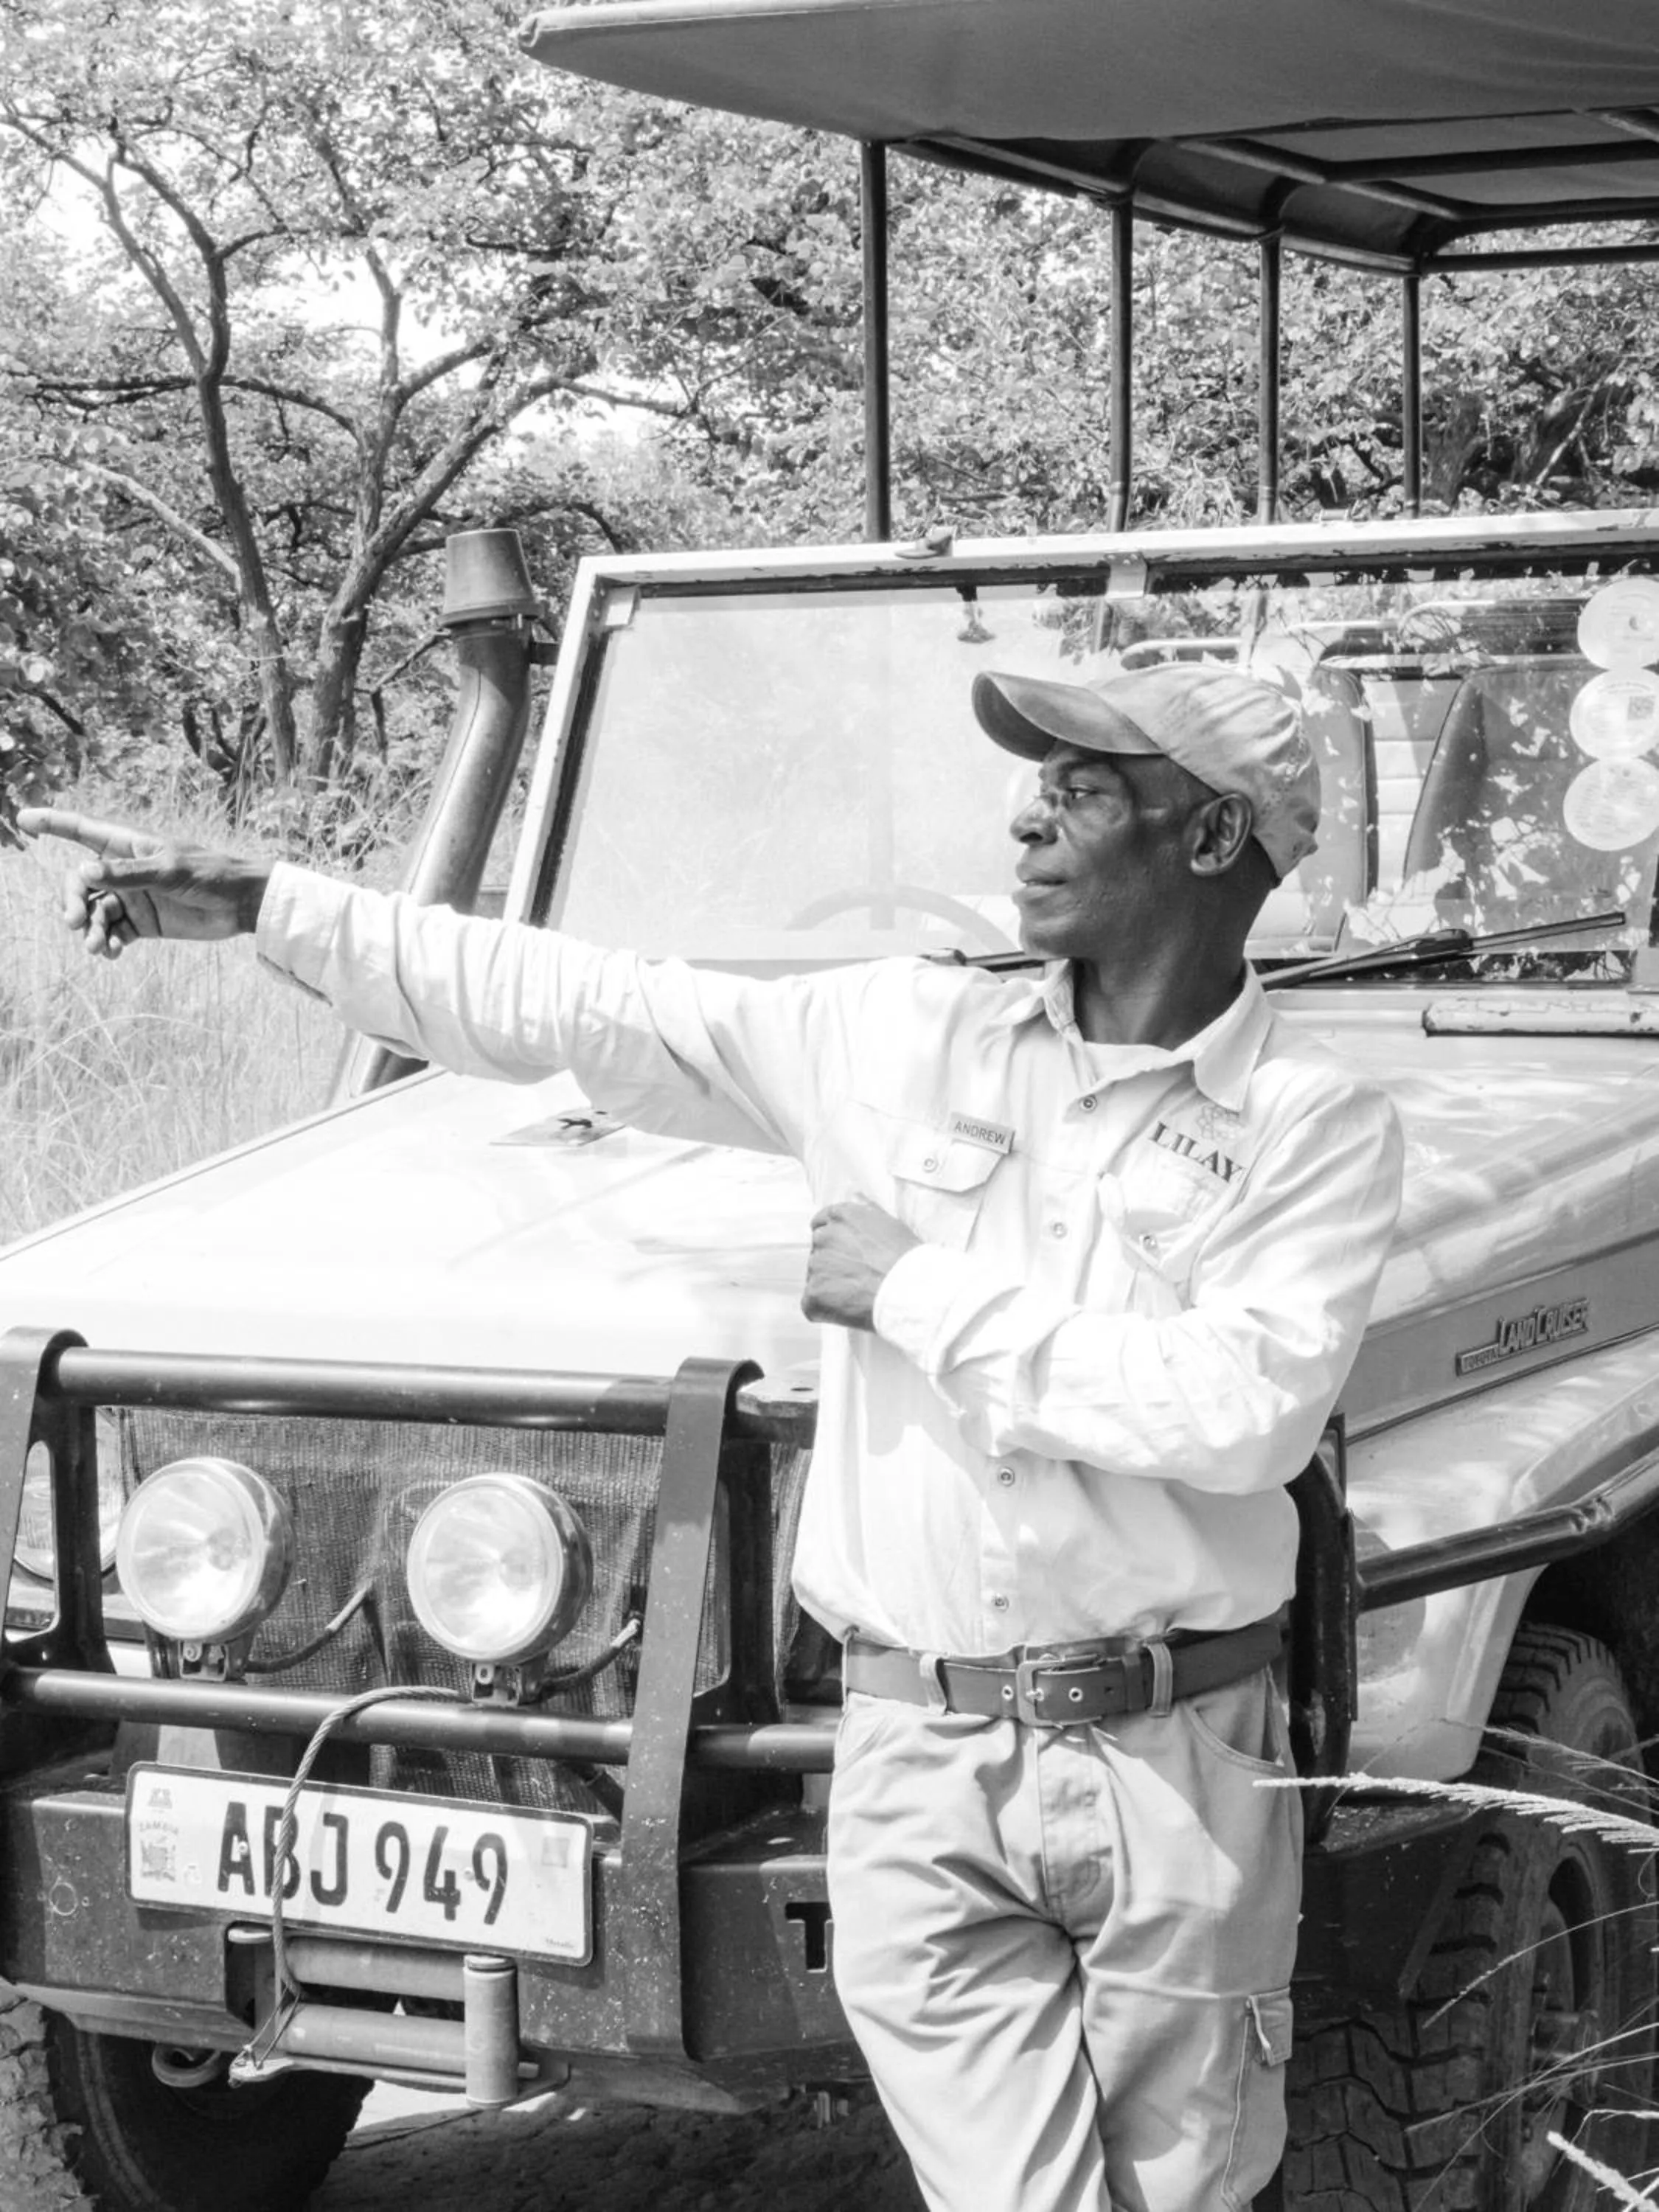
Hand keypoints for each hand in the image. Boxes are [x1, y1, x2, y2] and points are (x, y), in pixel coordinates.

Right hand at [18, 808, 272, 957]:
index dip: (54, 823)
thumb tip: (84, 873)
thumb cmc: (209, 875)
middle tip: (75, 922)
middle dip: (72, 901)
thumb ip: (128, 874)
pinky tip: (111, 952)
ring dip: (90, 930)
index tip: (24, 818)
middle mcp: (124, 871)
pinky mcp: (143, 923)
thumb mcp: (169, 871)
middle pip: (80, 883)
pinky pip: (113, 933)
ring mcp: (132, 898)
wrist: (241, 905)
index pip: (84, 831)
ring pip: (95, 913)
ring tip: (97, 947)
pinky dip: (108, 943)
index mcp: (129, 846)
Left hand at [802, 1198, 919, 1331]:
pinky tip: (850, 1310)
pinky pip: (812, 1304)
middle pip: (818, 1251)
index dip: (834, 1241)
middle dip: (832, 1264)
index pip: (820, 1224)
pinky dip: (826, 1310)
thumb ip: (866, 1211)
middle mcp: (823, 1236)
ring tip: (859, 1296)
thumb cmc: (908, 1260)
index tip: (846, 1255)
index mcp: (840, 1216)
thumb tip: (855, 1198)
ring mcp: (816, 1265)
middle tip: (858, 1279)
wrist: (912, 1292)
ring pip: (816, 1277)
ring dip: (830, 1287)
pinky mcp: (813, 1294)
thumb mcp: (890, 1224)